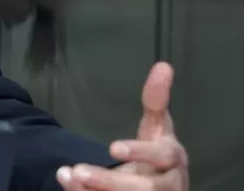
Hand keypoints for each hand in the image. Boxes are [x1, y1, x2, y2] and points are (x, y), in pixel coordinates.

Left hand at [56, 62, 188, 190]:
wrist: (162, 189)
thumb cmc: (156, 154)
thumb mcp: (156, 127)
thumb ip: (156, 101)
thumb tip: (163, 65)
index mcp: (172, 158)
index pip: (161, 156)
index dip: (139, 153)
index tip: (113, 148)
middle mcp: (169, 183)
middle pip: (143, 187)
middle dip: (110, 179)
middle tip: (79, 169)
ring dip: (99, 189)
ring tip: (71, 176)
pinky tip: (71, 185)